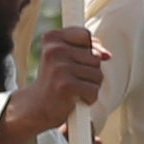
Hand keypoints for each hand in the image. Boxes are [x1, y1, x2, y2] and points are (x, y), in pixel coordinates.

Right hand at [0, 25, 109, 143]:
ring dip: (90, 86)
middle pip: (96, 57)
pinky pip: (93, 90)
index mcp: (52, 37)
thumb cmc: (56, 79)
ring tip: (73, 90)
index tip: (77, 61)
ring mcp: (59, 67)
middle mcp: (54, 49)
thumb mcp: (67, 56)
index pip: (86, 35)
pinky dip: (89, 99)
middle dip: (91, 72)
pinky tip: (74, 100)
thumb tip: (107, 55)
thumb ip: (88, 48)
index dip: (89, 50)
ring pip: (98, 74)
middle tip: (72, 80)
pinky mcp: (66, 85)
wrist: (37, 107)